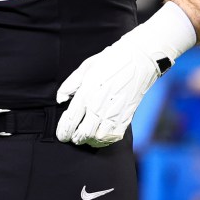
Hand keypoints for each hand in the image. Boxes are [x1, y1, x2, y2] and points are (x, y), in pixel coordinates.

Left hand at [56, 2, 195, 146]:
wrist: (139, 59)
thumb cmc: (110, 60)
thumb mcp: (85, 67)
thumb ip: (70, 85)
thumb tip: (60, 100)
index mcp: (87, 92)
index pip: (71, 120)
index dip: (63, 131)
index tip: (61, 135)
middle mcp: (99, 105)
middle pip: (84, 133)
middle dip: (75, 138)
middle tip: (72, 137)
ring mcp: (114, 112)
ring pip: (98, 138)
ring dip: (90, 140)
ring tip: (85, 137)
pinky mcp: (127, 115)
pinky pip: (114, 136)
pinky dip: (105, 140)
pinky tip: (100, 136)